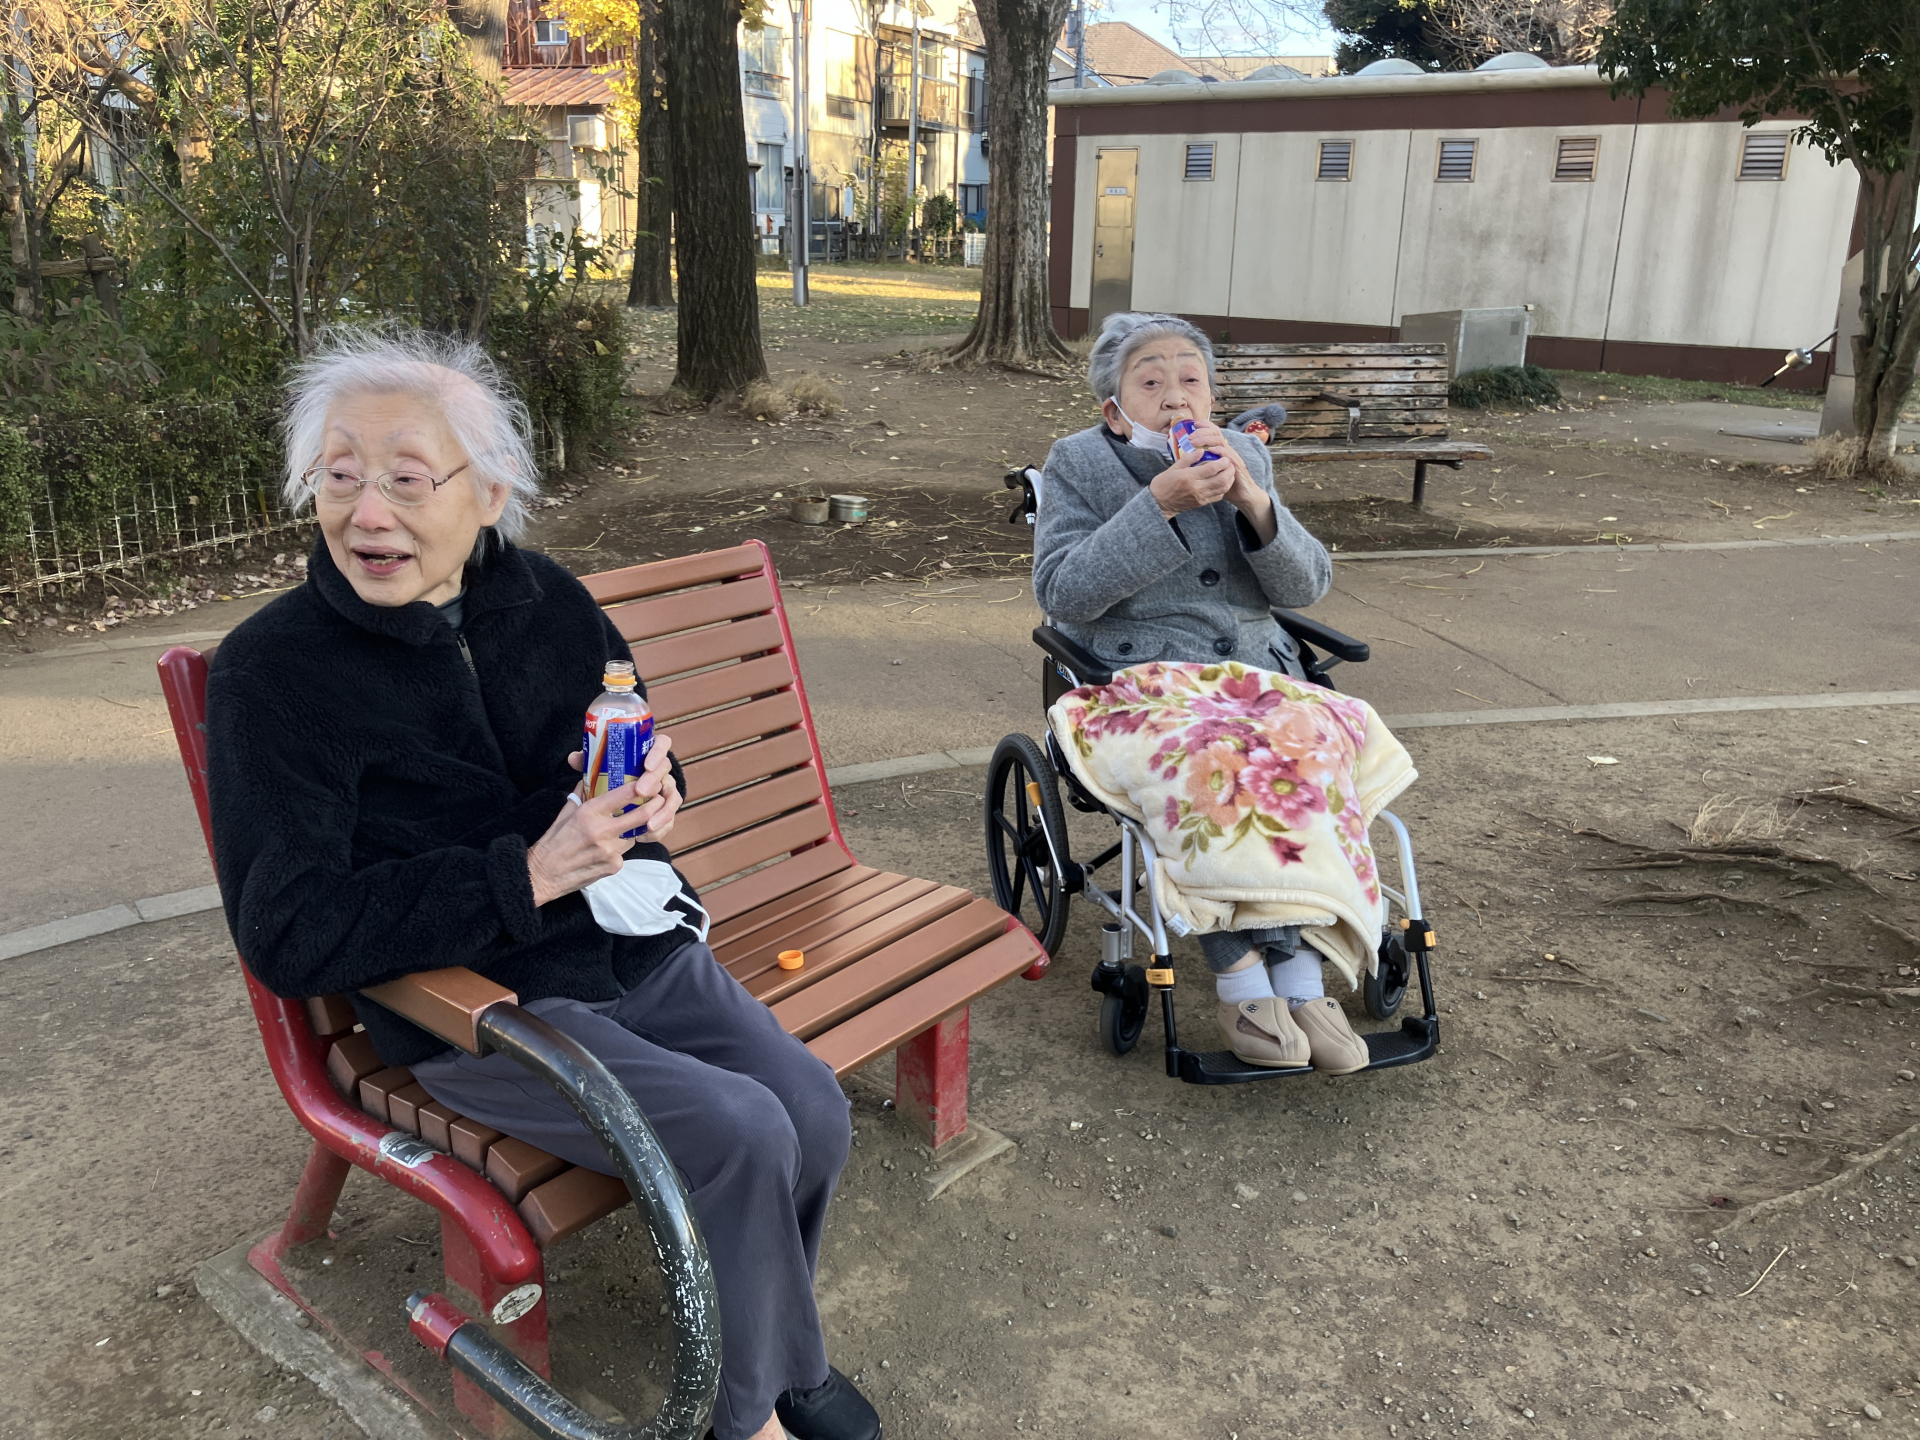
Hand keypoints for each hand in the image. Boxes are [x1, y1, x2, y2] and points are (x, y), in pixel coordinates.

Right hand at [532, 736, 681, 904]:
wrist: (542, 875)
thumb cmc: (552, 841)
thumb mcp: (566, 812)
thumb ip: (582, 794)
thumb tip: (592, 776)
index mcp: (589, 813)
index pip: (624, 795)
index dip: (642, 787)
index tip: (651, 782)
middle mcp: (602, 831)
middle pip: (642, 815)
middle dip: (655, 806)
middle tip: (659, 799)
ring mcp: (610, 850)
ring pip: (634, 835)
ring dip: (633, 830)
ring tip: (624, 826)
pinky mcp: (613, 866)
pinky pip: (624, 853)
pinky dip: (619, 849)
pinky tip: (606, 849)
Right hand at [1148, 434, 1235, 517]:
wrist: (1159, 503)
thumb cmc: (1164, 483)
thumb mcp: (1173, 467)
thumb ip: (1189, 458)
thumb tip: (1202, 450)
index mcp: (1189, 477)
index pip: (1212, 468)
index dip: (1222, 462)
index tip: (1224, 457)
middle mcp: (1197, 488)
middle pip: (1221, 479)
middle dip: (1229, 470)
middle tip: (1230, 464)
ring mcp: (1201, 497)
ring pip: (1222, 489)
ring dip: (1229, 479)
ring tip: (1229, 472)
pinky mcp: (1202, 503)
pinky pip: (1218, 496)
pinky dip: (1223, 488)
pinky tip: (1222, 482)